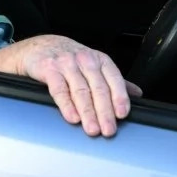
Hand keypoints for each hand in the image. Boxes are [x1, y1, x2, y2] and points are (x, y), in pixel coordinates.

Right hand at [15, 35, 141, 136]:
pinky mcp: (49, 69)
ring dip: (88, 112)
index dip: (119, 97)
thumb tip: (137, 94)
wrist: (39, 47)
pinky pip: (59, 89)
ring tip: (93, 129)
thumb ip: (113, 80)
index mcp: (99, 60)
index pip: (114, 78)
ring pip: (80, 90)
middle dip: (104, 111)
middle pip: (98, 88)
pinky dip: (67, 105)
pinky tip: (72, 117)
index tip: (122, 114)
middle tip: (108, 129)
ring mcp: (67, 64)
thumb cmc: (69, 57)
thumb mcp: (94, 64)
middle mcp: (85, 60)